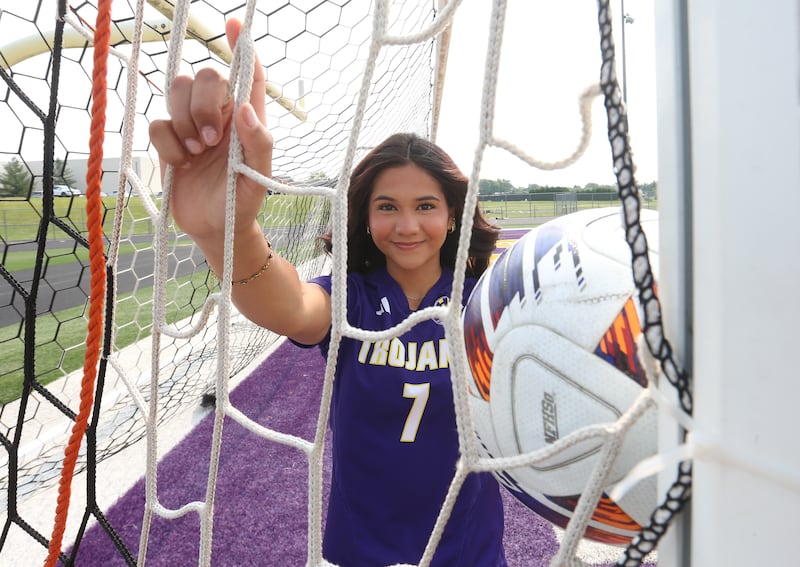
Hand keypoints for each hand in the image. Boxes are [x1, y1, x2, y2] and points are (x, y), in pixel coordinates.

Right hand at [149, 18, 272, 242]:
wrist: (216, 230)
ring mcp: (191, 126)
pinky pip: (158, 123)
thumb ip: (258, 142)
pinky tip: (182, 164)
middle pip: (203, 76)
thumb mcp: (259, 176)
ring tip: (197, 154)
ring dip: (185, 122)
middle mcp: (218, 115)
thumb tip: (244, 108)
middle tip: (211, 140)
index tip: (235, 25)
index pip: (247, 74)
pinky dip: (168, 143)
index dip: (242, 48)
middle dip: (202, 102)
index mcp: (245, 118)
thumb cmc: (243, 201)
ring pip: (175, 91)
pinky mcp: (169, 141)